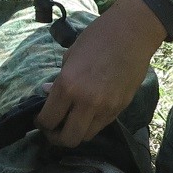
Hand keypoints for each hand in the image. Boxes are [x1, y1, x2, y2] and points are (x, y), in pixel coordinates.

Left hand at [36, 0, 167, 147]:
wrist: (132, 33)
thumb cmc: (97, 37)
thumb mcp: (70, 55)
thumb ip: (59, 80)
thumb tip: (47, 92)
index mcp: (68, 85)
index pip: (49, 120)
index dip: (41, 124)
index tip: (40, 120)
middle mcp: (86, 102)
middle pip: (68, 139)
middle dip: (57, 137)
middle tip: (53, 129)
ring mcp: (105, 108)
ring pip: (86, 136)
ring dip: (76, 132)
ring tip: (71, 122)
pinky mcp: (120, 108)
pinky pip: (101, 126)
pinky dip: (91, 124)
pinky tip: (88, 113)